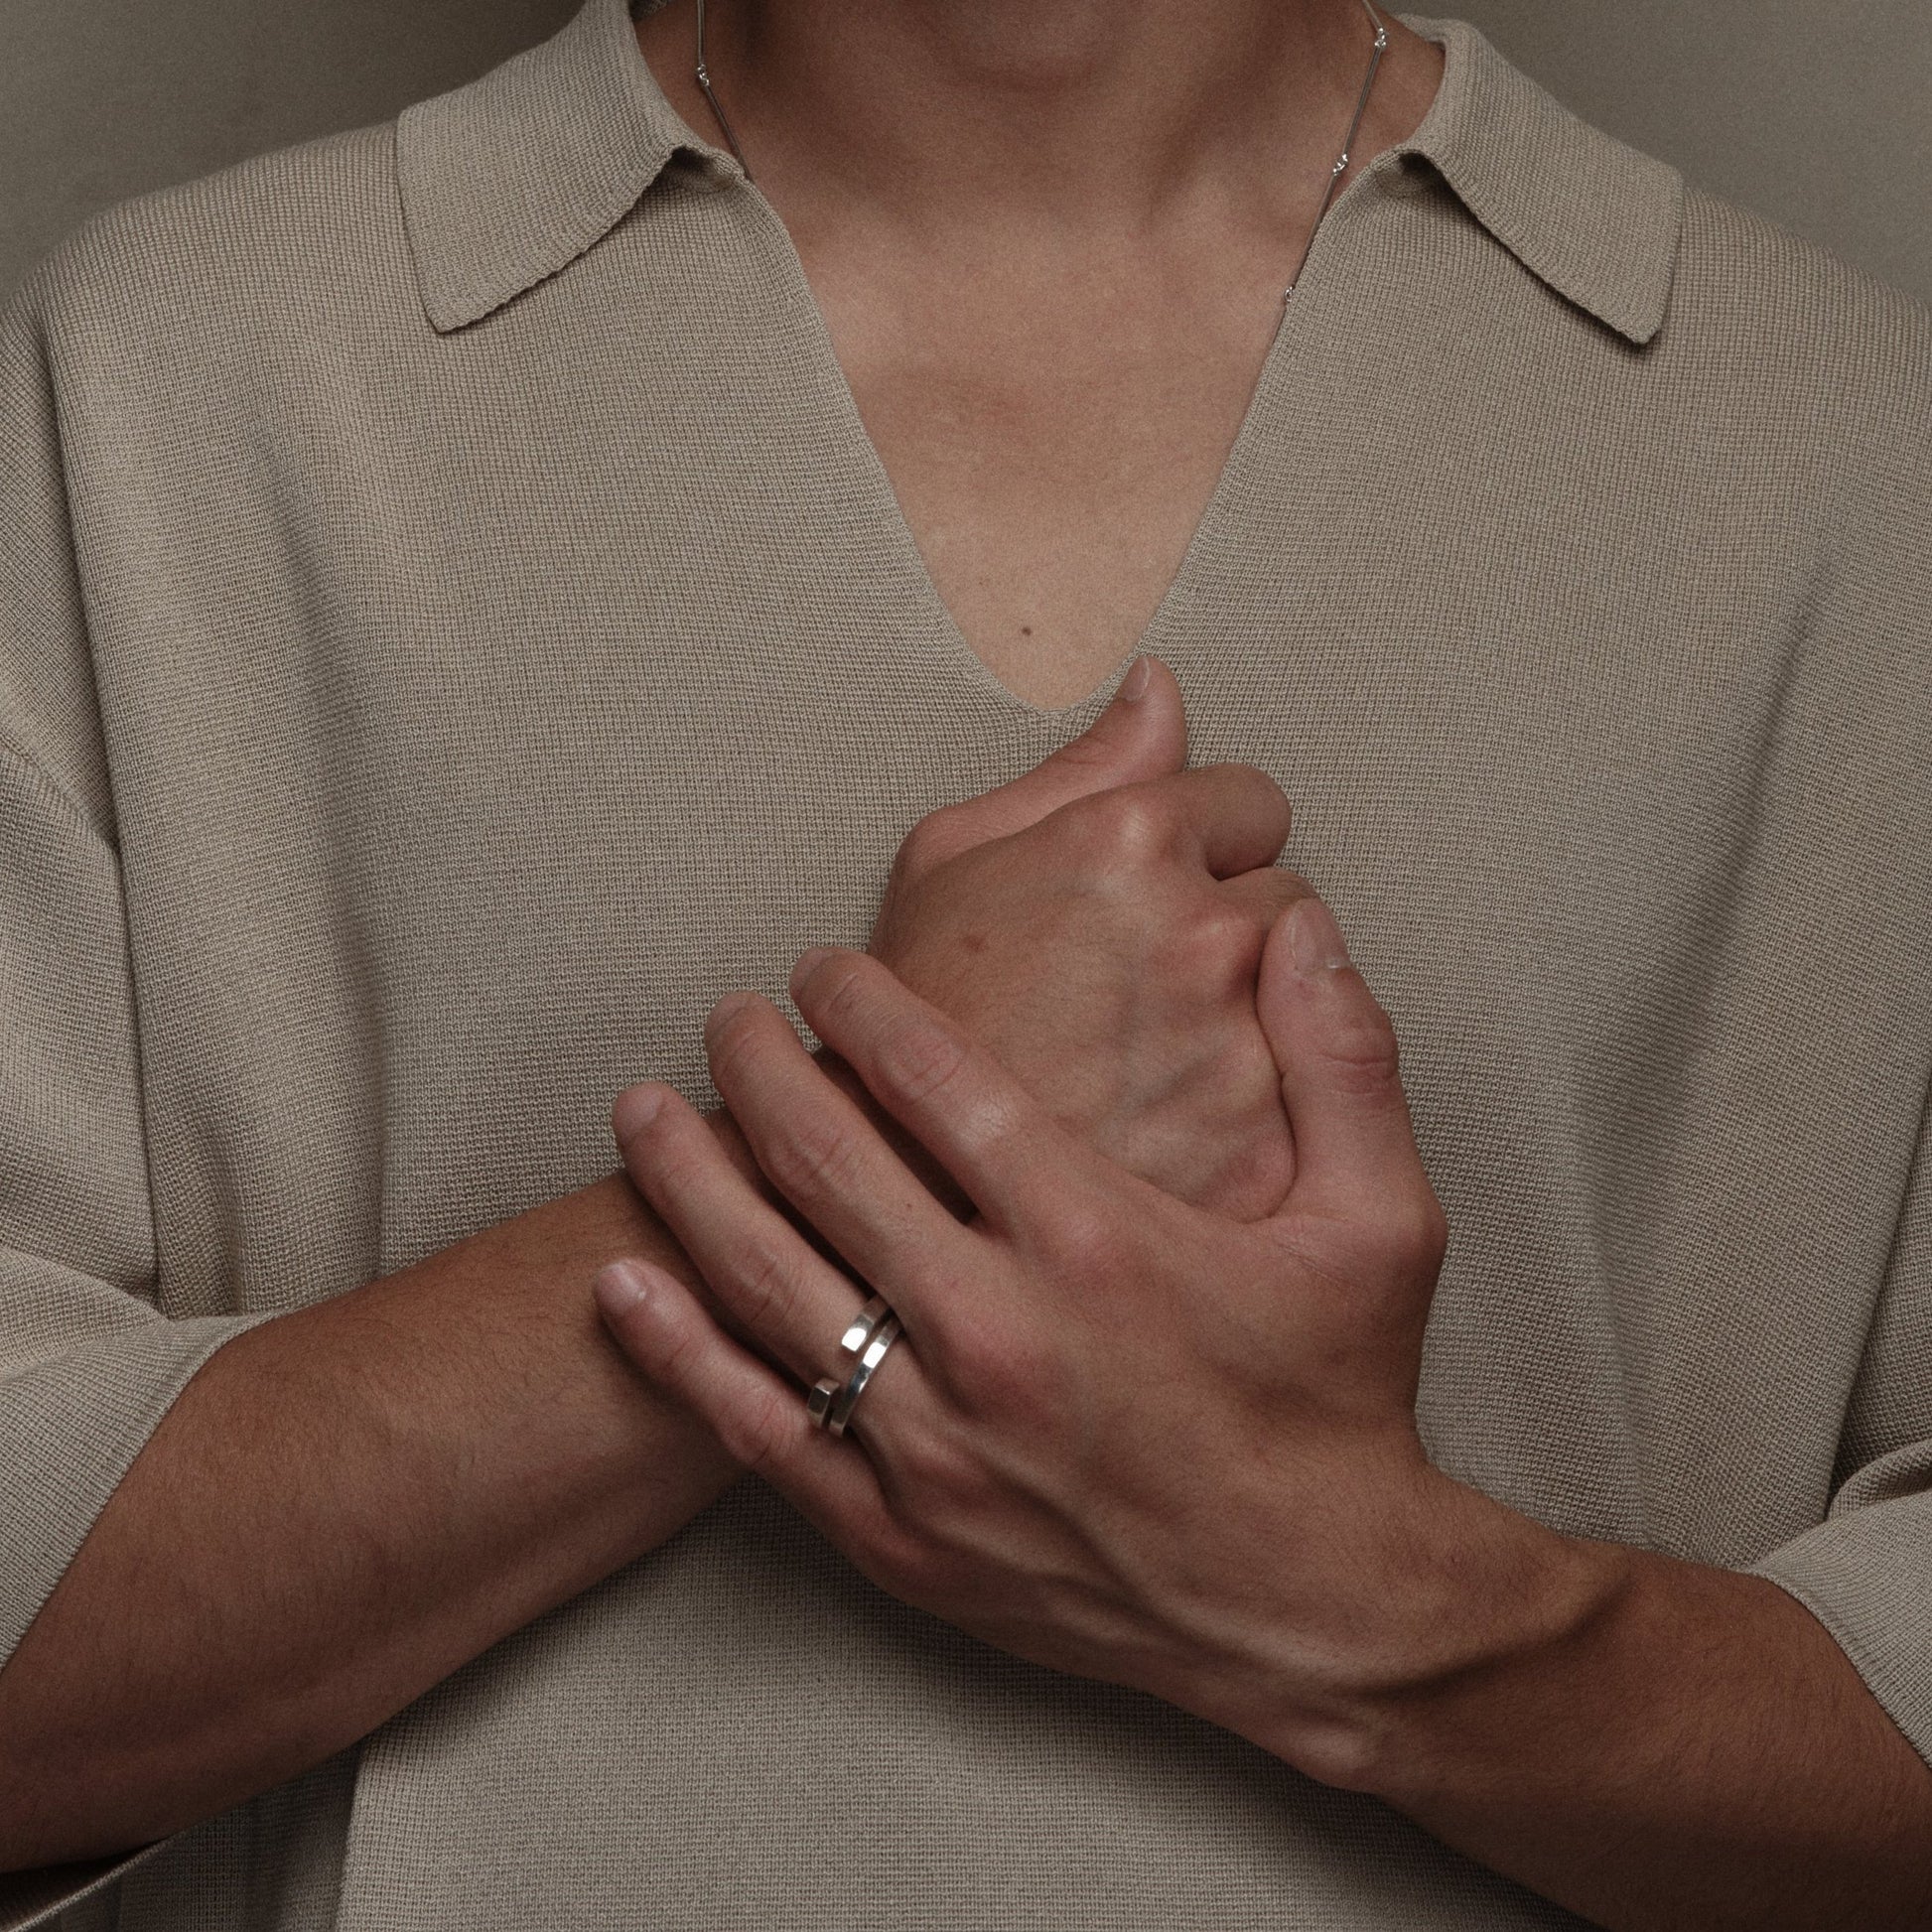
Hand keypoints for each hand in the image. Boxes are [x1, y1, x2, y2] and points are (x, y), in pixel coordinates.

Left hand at [597, 904, 1478, 1783]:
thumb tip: (1301, 926)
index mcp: (1096, 1238)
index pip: (935, 1083)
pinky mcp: (901, 1533)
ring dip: (691, 1180)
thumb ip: (1341, 1057)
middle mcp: (998, 1329)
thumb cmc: (1337, 1405)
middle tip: (727, 1016)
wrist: (1316, 1608)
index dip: (860, 1006)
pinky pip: (760, 1428)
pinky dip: (681, 1352)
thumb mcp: (1381, 1220)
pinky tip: (626, 1286)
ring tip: (644, 1110)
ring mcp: (936, 1440)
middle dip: (758, 1068)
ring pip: (768, 1281)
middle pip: (827, 1161)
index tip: (821, 966)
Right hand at [861, 656, 1306, 1221]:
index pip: (1253, 801)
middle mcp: (1206, 935)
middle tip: (1141, 996)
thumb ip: (1078, 767)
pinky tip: (1177, 1131)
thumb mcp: (949, 862)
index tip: (1162, 899)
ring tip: (1152, 1069)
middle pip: (1290, 901)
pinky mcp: (1266, 1151)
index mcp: (1132, 842)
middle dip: (1234, 934)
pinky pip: (1311, 1105)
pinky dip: (1260, 1116)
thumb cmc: (903, 1025)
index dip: (1205, 847)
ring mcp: (1244, 1048)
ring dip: (1255, 1024)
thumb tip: (1161, 689)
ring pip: (1312, 1007)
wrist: (884, 1204)